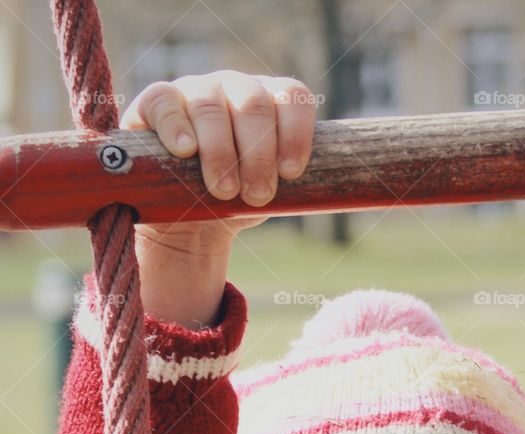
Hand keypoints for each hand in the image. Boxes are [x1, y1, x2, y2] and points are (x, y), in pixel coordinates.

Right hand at [119, 71, 317, 244]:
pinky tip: (187, 151)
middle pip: (253, 104)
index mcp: (271, 103)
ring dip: (221, 153)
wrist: (189, 220)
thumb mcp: (271, 193)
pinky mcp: (157, 102)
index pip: (293, 97)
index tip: (291, 173)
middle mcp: (235, 88)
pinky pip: (167, 102)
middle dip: (258, 155)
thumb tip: (332, 191)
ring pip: (212, 106)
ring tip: (223, 191)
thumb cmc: (237, 203)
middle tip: (256, 196)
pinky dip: (178, 127)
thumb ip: (297, 186)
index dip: (295, 133)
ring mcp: (196, 90)